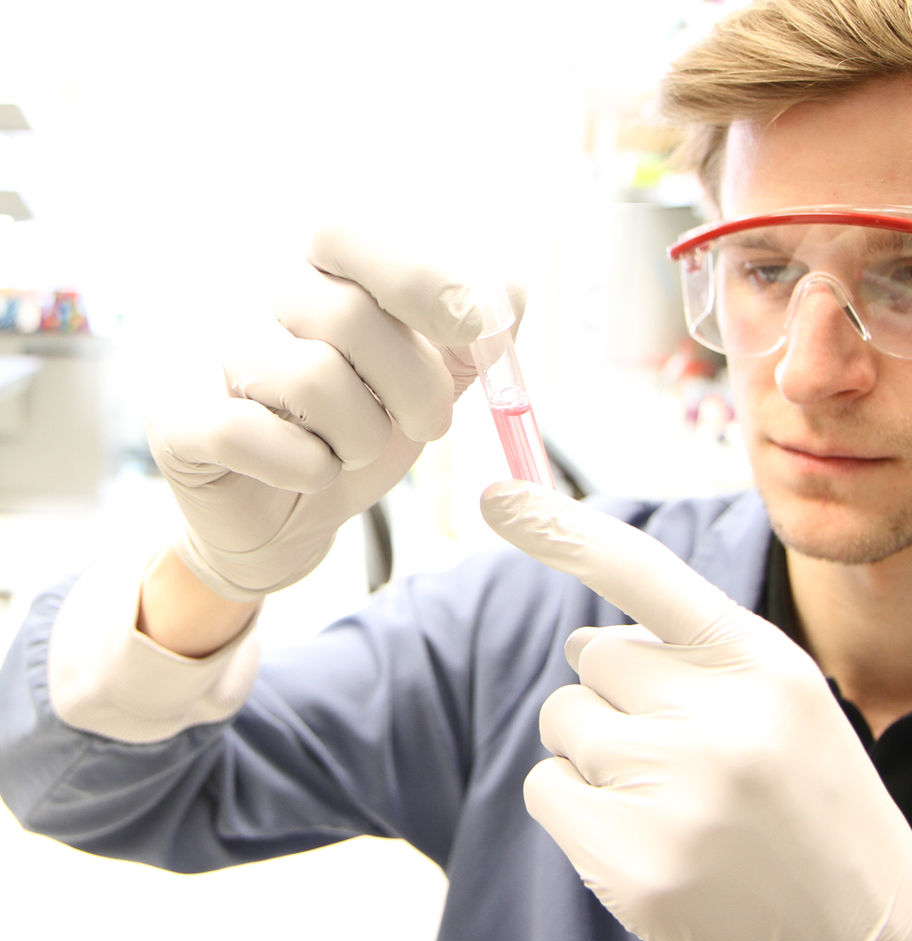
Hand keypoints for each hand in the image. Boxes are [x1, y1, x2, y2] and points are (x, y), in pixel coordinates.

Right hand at [147, 225, 523, 600]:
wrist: (293, 508)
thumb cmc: (366, 423)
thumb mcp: (438, 368)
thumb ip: (477, 325)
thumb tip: (501, 300)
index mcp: (317, 262)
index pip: (351, 229)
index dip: (425, 277)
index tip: (480, 331)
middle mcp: (253, 289)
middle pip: (351, 317)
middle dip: (417, 391)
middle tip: (426, 423)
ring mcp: (208, 349)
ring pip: (311, 379)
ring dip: (363, 438)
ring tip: (356, 447)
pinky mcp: (177, 416)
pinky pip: (248, 434)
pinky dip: (306, 468)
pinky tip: (308, 470)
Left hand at [480, 481, 911, 940]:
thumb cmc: (814, 810)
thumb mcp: (783, 705)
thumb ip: (692, 656)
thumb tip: (579, 638)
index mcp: (764, 664)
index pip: (645, 573)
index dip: (563, 529)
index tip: (497, 497)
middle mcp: (719, 719)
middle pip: (591, 655)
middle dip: (617, 693)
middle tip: (682, 749)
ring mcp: (673, 794)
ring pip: (562, 719)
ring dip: (596, 750)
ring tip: (672, 798)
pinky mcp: (630, 865)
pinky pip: (545, 787)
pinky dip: (575, 806)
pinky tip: (644, 840)